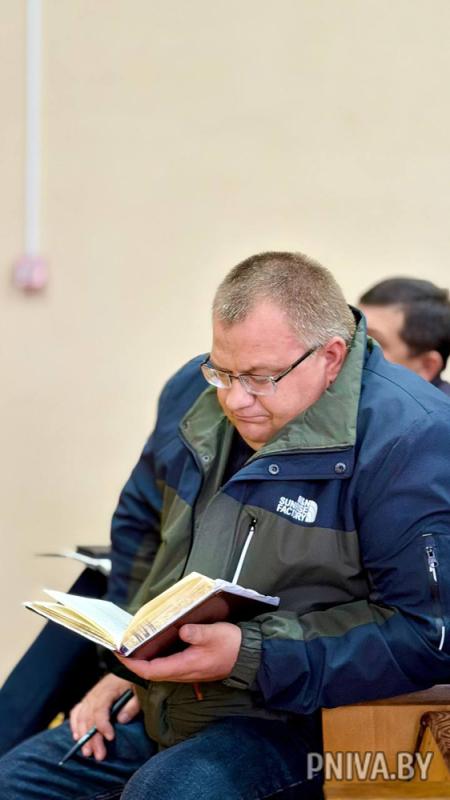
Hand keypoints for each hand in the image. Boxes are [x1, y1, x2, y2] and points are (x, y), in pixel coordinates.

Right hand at [69, 673, 139, 760]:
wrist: (131, 669)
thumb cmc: (136, 682)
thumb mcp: (140, 692)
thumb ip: (132, 706)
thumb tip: (121, 720)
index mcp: (109, 689)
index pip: (100, 709)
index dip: (103, 725)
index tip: (110, 738)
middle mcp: (96, 693)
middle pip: (89, 717)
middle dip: (92, 738)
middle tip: (99, 755)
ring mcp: (90, 696)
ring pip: (81, 716)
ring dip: (83, 735)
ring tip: (88, 752)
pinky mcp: (88, 699)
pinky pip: (77, 711)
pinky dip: (75, 724)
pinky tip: (77, 737)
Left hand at [115, 622, 241, 682]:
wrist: (247, 658)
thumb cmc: (231, 645)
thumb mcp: (214, 634)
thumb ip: (196, 633)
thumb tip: (181, 629)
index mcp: (184, 666)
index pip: (150, 670)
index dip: (132, 664)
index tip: (119, 653)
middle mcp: (182, 673)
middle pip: (151, 672)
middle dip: (133, 662)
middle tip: (121, 646)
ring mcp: (187, 672)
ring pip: (158, 670)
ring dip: (144, 661)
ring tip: (133, 646)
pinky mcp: (191, 668)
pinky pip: (167, 666)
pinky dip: (156, 658)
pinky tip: (154, 646)